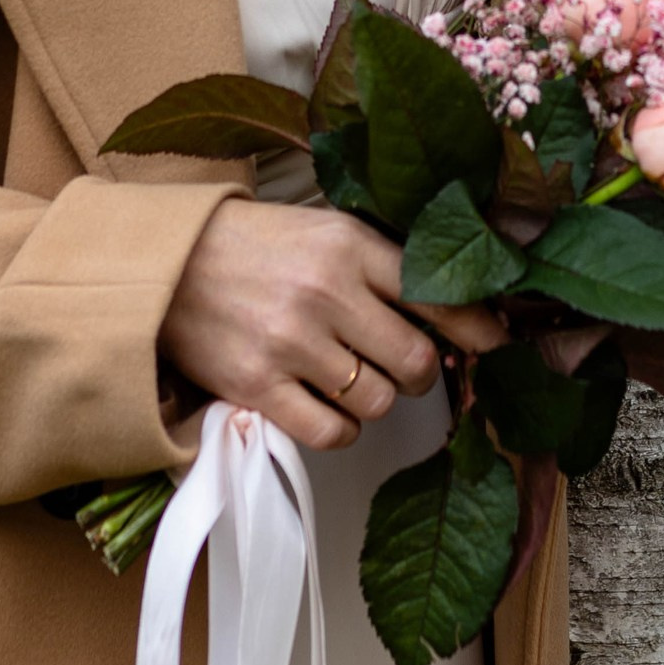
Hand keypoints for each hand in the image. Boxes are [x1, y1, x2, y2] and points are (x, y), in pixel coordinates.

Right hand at [159, 197, 507, 455]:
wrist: (168, 263)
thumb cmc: (256, 246)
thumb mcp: (326, 231)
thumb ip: (383, 266)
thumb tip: (453, 315)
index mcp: (349, 246)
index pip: (437, 296)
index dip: (477, 328)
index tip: (495, 345)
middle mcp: (325, 293)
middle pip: (415, 361)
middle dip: (420, 373)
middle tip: (403, 366)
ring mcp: (291, 344)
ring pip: (378, 401)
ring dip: (377, 400)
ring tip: (352, 379)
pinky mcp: (258, 388)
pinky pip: (332, 433)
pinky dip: (342, 430)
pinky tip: (329, 407)